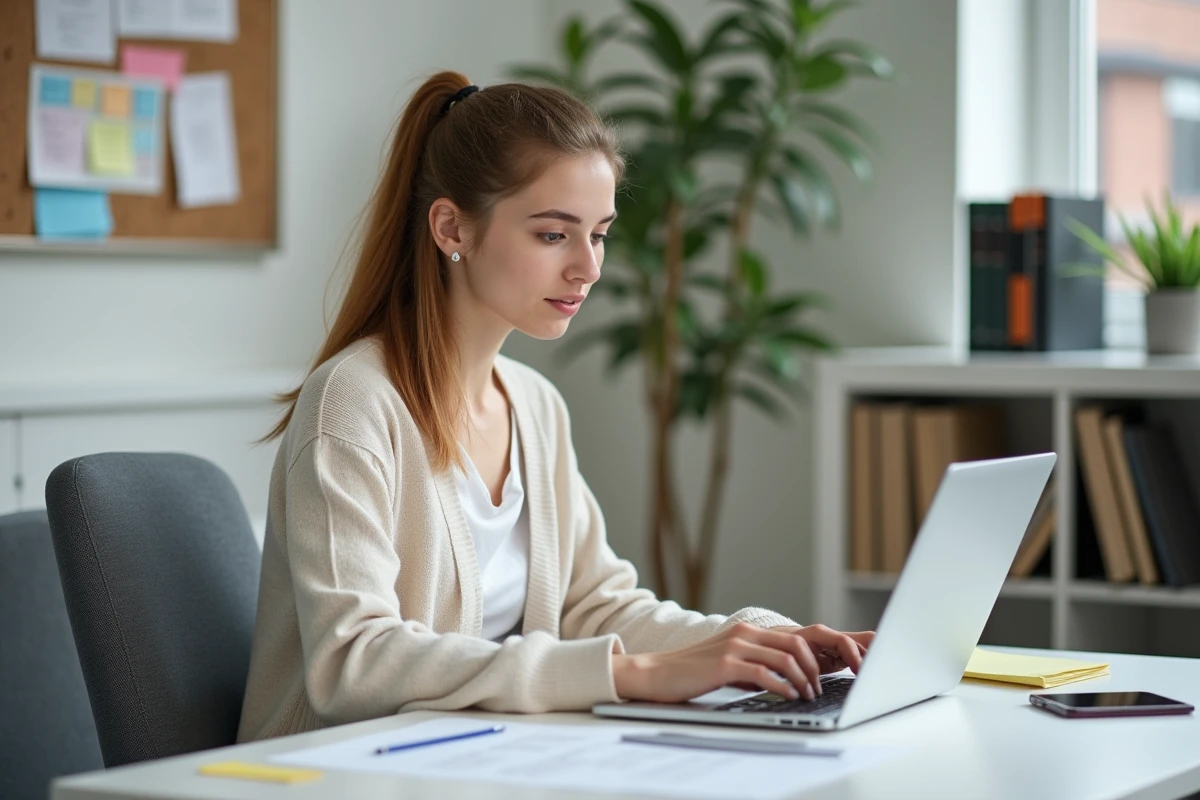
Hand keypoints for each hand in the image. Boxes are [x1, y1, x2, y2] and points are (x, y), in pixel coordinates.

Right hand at [610, 622, 875, 704]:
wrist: (655, 674)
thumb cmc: (692, 673)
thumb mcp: (729, 663)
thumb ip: (755, 664)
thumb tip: (784, 679)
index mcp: (748, 631)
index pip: (795, 636)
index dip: (817, 652)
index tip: (828, 671)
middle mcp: (745, 633)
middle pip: (797, 643)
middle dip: (817, 666)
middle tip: (821, 687)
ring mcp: (735, 646)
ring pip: (786, 657)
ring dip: (804, 679)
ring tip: (808, 694)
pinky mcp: (725, 664)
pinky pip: (765, 673)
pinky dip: (784, 686)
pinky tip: (789, 696)